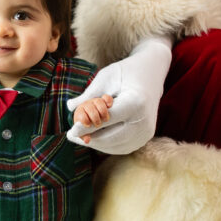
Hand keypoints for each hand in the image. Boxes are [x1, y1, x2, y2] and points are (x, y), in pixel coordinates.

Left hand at [65, 37, 171, 153]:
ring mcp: (146, 131)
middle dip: (89, 137)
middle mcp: (144, 120)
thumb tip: (69, 107)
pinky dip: (107, 145)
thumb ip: (88, 95)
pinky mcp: (146, 137)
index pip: (107, 120)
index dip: (87, 127)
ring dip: (96, 143)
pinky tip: (94, 138)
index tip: (71, 131)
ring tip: (80, 137)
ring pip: (115, 145)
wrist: (151, 75)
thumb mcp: (105, 78)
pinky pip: (122, 146)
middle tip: (70, 136)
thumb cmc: (124, 73)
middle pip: (110, 137)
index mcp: (135, 102)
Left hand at [73, 95, 113, 143]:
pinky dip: (108, 100)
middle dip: (95, 117)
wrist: (89, 114)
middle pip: (90, 108)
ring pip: (98, 101)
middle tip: (98, 124)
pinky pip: (106, 97)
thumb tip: (87, 140)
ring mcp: (95, 101)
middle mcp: (87, 105)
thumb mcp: (84, 131)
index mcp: (80, 112)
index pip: (81, 114)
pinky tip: (110, 106)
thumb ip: (84, 136)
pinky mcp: (103, 99)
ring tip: (106, 119)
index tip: (89, 125)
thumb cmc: (86, 124)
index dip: (85, 120)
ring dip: (103, 111)